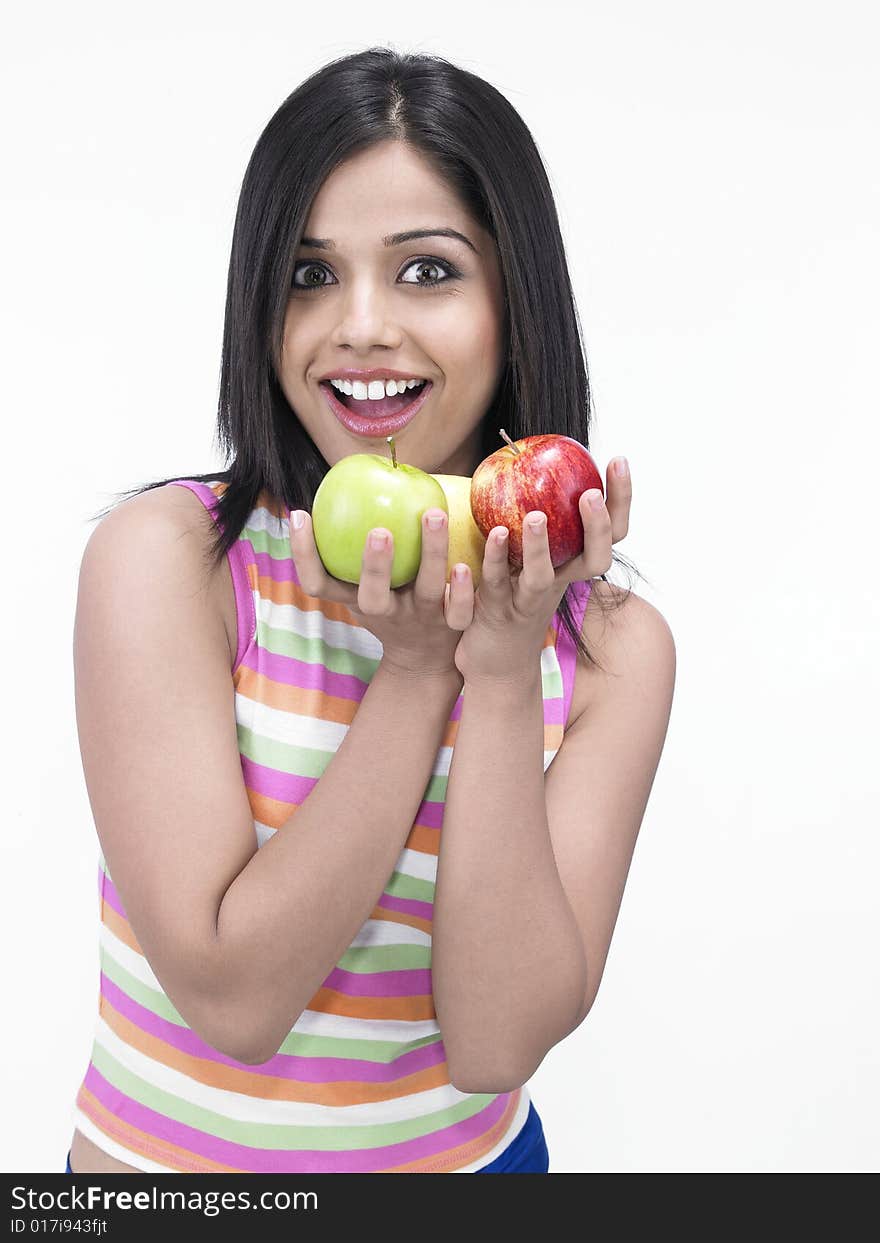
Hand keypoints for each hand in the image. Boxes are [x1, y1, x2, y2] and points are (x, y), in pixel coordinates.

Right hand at [289, 507, 472, 679]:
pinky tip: (464, 562)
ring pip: (427, 591)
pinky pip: (461, 611)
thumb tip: (334, 490)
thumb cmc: (388, 603)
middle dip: (374, 565)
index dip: (304, 554)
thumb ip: (348, 548)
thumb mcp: (361, 586)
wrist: (423, 657)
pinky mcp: (452, 626)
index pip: (318, 585)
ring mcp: (421, 619)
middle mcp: (386, 613)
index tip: (300, 514)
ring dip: (432, 553)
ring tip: (433, 514)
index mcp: (356, 601)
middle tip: (379, 530)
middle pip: (373, 597)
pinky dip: (463, 589)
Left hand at [451, 457, 631, 685]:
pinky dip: (493, 561)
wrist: (495, 659)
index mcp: (574, 563)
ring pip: (543, 576)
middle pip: (595, 559)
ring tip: (536, 516)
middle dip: (597, 526)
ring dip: (541, 546)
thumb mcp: (531, 552)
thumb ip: (537, 513)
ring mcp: (530, 599)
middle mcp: (561, 583)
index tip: (617, 460)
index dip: (621, 500)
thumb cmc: (514, 592)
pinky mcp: (498, 611)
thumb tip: (528, 452)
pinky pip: (495, 585)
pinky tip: (490, 535)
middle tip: (590, 494)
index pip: (612, 531)